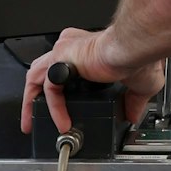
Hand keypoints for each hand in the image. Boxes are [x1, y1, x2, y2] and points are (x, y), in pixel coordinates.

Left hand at [19, 27, 166, 135]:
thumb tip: (133, 115)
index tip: (64, 106)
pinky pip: (50, 88)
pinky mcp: (61, 60)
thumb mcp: (139, 84)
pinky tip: (63, 122)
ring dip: (31, 101)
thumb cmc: (138, 56)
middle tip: (32, 116)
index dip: (61, 87)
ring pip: (37, 77)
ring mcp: (63, 52)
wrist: (134, 49)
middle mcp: (71, 47)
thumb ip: (133, 100)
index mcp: (86, 49)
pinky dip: (54, 108)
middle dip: (33, 94)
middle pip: (42, 70)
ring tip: (31, 122)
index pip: (64, 66)